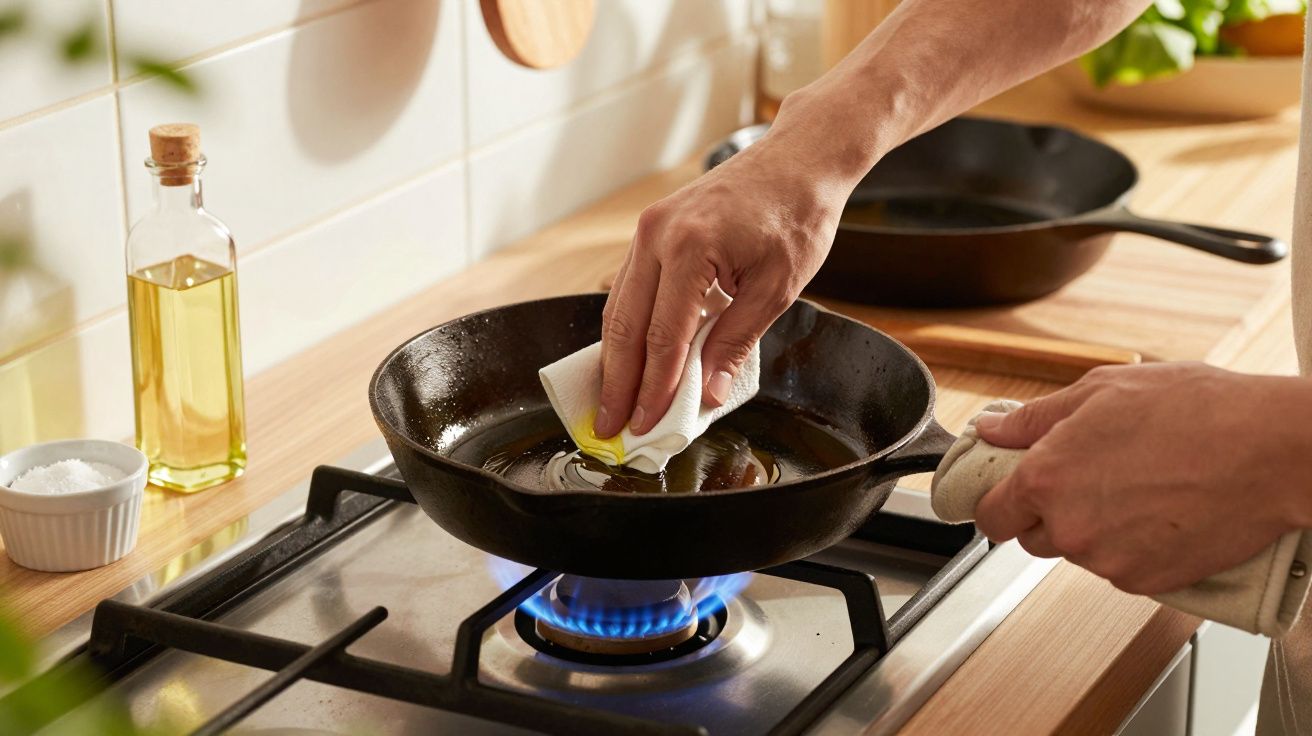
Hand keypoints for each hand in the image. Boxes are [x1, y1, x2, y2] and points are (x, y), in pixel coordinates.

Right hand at [594, 97, 856, 437]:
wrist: (797, 160)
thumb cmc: (796, 215)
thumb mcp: (778, 288)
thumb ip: (736, 342)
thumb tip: (707, 395)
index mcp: (690, 248)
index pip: (663, 336)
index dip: (653, 388)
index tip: (646, 424)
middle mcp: (657, 235)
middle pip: (625, 325)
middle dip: (618, 382)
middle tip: (612, 426)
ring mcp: (648, 229)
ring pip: (619, 308)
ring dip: (615, 359)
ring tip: (614, 402)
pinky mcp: (651, 230)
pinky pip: (630, 288)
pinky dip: (627, 328)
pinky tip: (629, 359)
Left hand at [974, 362, 1311, 594]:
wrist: (1272, 450)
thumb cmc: (1197, 412)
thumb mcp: (1100, 390)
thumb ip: (1033, 418)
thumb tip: (992, 428)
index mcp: (1046, 478)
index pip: (991, 516)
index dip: (1000, 501)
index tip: (1011, 492)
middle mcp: (1070, 527)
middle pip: (1034, 537)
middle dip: (1051, 512)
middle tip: (1092, 477)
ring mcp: (1108, 561)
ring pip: (1080, 552)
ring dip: (1095, 528)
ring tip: (1139, 486)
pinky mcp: (1148, 583)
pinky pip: (1121, 569)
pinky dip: (1133, 547)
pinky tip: (1160, 511)